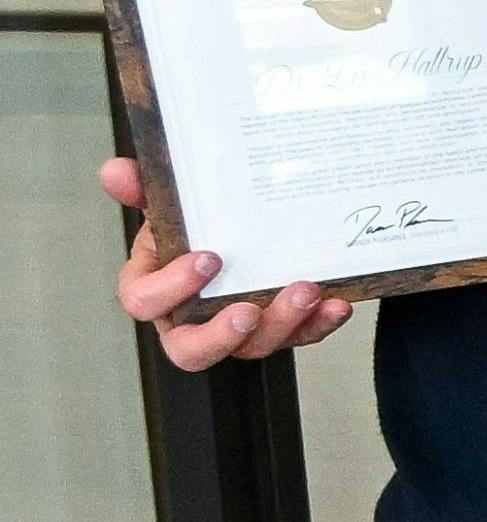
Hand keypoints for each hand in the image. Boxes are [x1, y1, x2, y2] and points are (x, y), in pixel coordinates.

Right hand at [97, 157, 349, 369]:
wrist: (244, 233)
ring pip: (254, 347)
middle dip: (221, 334)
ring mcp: (238, 332)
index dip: (171, 289)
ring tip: (306, 291)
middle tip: (247, 311)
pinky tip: (335, 303)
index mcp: (155, 289)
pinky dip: (319, 323)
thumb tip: (116, 171)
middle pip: (191, 350)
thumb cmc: (195, 232)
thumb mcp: (170, 206)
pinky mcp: (280, 332)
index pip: (145, 302)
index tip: (207, 259)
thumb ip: (143, 189)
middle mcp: (191, 319)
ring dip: (283, 322)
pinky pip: (300, 337)